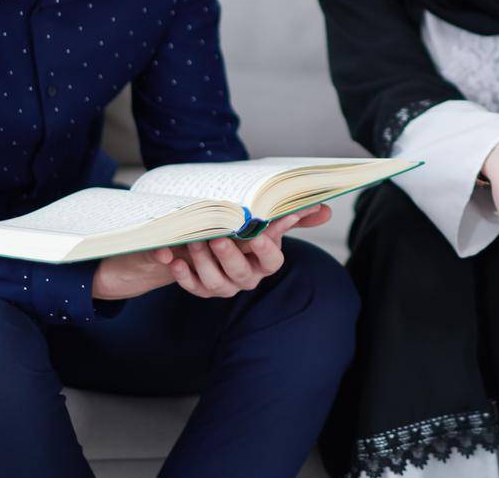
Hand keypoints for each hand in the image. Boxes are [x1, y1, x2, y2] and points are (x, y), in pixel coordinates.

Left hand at [92, 204, 330, 300]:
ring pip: (215, 282)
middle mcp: (247, 278)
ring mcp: (225, 286)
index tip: (257, 236)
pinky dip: (182, 274)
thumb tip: (324, 209)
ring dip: (203, 262)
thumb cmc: (247, 231)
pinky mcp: (202, 288)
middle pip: (241, 274)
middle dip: (228, 256)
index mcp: (266, 262)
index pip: (272, 261)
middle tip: (217, 236)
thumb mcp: (268, 222)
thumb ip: (293, 216)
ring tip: (194, 241)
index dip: (265, 251)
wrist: (218, 242)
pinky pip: (193, 287)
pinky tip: (173, 257)